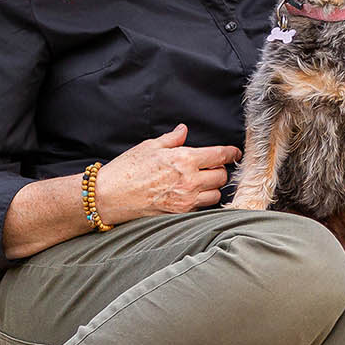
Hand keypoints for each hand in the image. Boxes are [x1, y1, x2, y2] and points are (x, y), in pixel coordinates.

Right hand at [95, 123, 240, 221]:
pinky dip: (201, 201)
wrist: (109, 196)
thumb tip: (183, 131)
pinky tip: (191, 194)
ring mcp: (186, 200)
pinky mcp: (179, 214)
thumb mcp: (149, 146)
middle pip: (222, 176)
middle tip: (211, 167)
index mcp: (184, 159)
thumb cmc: (126, 170)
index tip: (234, 153)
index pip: (219, 156)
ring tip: (201, 182)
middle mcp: (189, 181)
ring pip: (216, 195)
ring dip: (212, 188)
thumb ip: (171, 139)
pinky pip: (201, 208)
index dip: (231, 153)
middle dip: (219, 170)